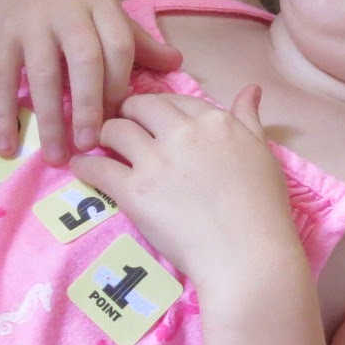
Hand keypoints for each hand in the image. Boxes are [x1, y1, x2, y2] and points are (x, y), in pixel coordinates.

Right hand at [0, 0, 181, 163]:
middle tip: (91, 144)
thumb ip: (135, 38)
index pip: (120, 44)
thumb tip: (177, 64)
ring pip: (43, 75)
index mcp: (100, 5)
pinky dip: (4, 115)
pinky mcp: (2, 36)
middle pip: (84, 60)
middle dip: (89, 104)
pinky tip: (8, 146)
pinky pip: (3, 80)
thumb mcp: (103, 5)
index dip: (121, 82)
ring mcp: (32, 24)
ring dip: (49, 118)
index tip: (121, 116)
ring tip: (55, 156)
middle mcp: (68, 12)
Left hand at [69, 86, 297, 282]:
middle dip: (128, 113)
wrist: (247, 255)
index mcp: (215, 121)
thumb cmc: (263, 209)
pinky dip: (85, 165)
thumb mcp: (263, 154)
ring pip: (114, 129)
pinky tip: (81, 168)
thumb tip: (251, 89)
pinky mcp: (135, 192)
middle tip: (123, 128)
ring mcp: (156, 161)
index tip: (154, 120)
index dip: (161, 107)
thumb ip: (250, 119)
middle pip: (140, 106)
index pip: (177, 99)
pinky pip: (98, 167)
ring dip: (104, 134)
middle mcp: (183, 133)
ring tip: (101, 145)